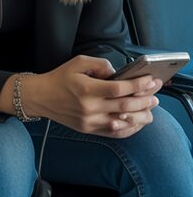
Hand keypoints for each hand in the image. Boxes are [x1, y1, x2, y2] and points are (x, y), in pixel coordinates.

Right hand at [27, 56, 160, 138]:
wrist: (40, 97)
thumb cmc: (59, 78)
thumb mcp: (77, 63)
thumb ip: (101, 65)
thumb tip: (118, 73)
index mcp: (86, 89)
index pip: (119, 89)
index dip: (138, 85)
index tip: (150, 81)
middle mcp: (89, 107)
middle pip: (125, 106)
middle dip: (145, 101)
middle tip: (156, 96)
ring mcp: (89, 121)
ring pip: (123, 122)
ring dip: (141, 116)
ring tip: (150, 109)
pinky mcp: (88, 129)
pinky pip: (115, 132)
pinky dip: (130, 128)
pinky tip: (137, 121)